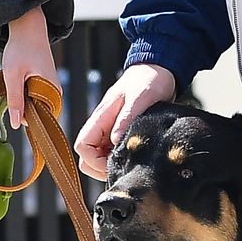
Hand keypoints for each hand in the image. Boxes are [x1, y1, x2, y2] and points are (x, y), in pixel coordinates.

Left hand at [1, 7, 57, 130]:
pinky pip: (34, 96)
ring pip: (34, 104)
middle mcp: (56, 91)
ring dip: (22, 99)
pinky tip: (18, 81)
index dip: (26, 118)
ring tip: (16, 82)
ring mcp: (51, 87)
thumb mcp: (13, 75)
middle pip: (38, 113)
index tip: (13, 108)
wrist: (27, 28)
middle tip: (13, 89)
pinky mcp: (45, 83)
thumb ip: (15, 100)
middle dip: (23, 108)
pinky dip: (23, 92)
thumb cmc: (21, 48)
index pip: (42, 119)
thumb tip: (16, 124)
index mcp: (52, 91)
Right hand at [75, 64, 176, 180]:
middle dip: (101, 168)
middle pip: (87, 157)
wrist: (159, 71)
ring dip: (111, 166)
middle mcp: (102, 127)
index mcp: (100, 117)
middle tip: (124, 169)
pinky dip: (120, 162)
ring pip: (98, 159)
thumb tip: (114, 141)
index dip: (95, 161)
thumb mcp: (140, 98)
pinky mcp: (120, 135)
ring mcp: (110, 133)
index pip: (82, 146)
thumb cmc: (148, 81)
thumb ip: (126, 118)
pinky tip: (136, 159)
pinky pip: (112, 155)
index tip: (115, 164)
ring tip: (131, 164)